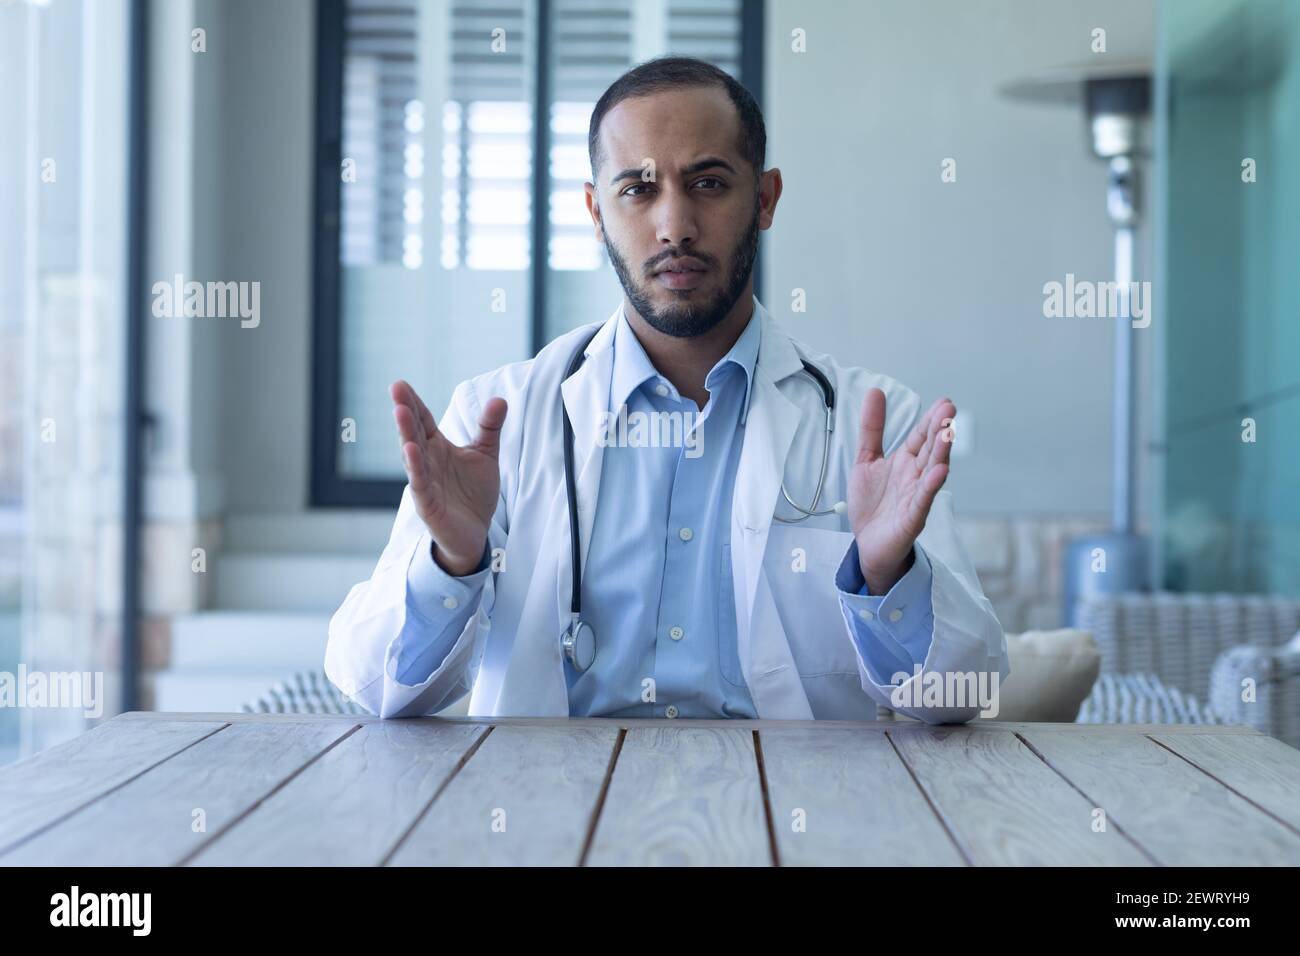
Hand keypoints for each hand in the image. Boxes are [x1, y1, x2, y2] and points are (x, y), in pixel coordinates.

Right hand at [390, 380, 506, 575]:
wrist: (475, 532)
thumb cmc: (474, 492)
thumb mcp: (485, 454)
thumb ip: (489, 427)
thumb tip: (499, 400)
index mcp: (437, 447)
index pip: (422, 420)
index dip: (413, 402)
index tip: (400, 383)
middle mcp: (426, 461)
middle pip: (414, 432)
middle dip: (405, 412)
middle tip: (396, 389)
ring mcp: (424, 482)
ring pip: (412, 455)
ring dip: (406, 434)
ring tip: (400, 412)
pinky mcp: (427, 504)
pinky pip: (420, 483)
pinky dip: (415, 467)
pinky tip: (411, 451)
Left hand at [847, 390, 954, 593]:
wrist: (867, 543)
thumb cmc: (872, 503)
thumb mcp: (866, 460)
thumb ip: (872, 428)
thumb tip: (876, 391)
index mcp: (906, 461)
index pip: (921, 437)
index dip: (930, 421)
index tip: (944, 402)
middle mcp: (916, 476)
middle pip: (931, 450)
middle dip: (939, 430)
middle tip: (949, 409)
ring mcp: (916, 496)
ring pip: (932, 472)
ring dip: (941, 453)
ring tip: (947, 434)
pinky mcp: (912, 518)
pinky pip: (923, 500)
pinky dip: (930, 487)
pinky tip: (938, 472)